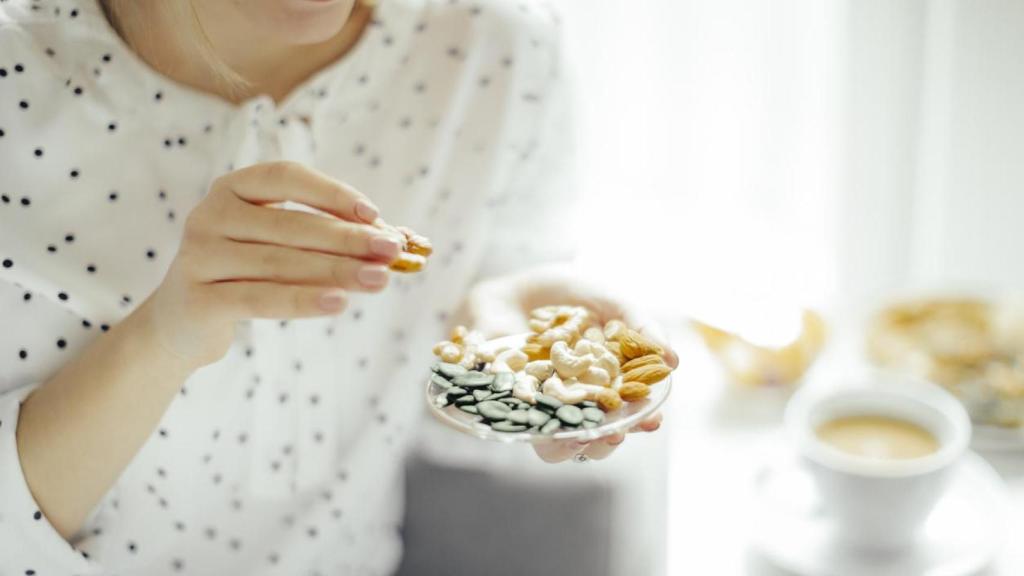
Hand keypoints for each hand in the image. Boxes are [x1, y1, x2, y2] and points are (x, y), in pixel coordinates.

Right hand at [146, 161, 402, 367]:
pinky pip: (259, 299)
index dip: (332, 193)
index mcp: (231, 188)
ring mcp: (198, 256)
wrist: (183, 322)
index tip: (374, 214)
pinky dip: (302, 300)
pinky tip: (339, 304)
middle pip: (291, 225)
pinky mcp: (197, 299)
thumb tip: (393, 240)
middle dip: (348, 239)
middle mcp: (210, 215)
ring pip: (280, 263)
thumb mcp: (279, 245)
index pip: (286, 176)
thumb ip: (325, 236)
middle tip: (392, 251)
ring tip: (379, 280)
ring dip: (337, 271)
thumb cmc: (246, 274)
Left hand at [458, 265, 676, 462]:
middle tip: (614, 433)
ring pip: (557, 443)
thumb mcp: (610, 302)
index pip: (628, 412)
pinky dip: (530, 428)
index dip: (641, 420)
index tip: (651, 420)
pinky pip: (519, 424)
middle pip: (595, 437)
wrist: (516, 286)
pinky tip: (540, 422)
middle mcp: (576, 402)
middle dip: (607, 440)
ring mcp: (542, 405)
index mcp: (607, 384)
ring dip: (570, 445)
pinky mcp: (509, 403)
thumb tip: (674, 359)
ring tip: (579, 436)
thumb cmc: (570, 295)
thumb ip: (638, 327)